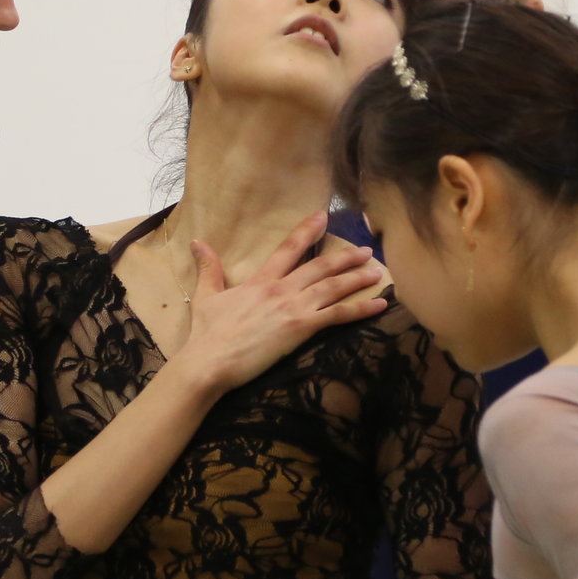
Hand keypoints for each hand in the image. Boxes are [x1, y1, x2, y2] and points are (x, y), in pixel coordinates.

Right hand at [176, 211, 387, 391]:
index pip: (288, 249)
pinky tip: (380, 304)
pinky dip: (361, 309)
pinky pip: (338, 315)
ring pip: (333, 287)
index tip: (323, 216)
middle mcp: (281, 290)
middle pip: (319, 266)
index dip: (307, 231)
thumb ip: (208, 268)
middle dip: (345, 256)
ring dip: (357, 278)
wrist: (209, 362)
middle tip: (365, 249)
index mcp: (260, 281)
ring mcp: (293, 308)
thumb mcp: (206, 296)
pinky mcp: (300, 328)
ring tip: (377, 271)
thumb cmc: (206, 335)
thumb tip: (197, 242)